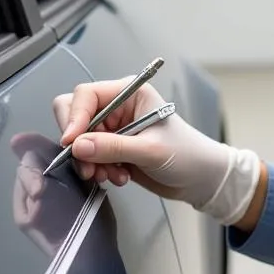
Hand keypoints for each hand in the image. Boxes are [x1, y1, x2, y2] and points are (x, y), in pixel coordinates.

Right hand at [53, 79, 260, 225]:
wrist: (201, 179)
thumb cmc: (187, 154)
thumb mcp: (150, 150)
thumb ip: (113, 147)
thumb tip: (77, 146)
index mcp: (129, 93)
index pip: (86, 95)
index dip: (75, 117)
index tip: (72, 143)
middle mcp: (118, 107)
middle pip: (76, 116)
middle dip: (79, 143)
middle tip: (88, 167)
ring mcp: (115, 128)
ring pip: (81, 141)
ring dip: (90, 162)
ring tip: (111, 176)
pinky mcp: (113, 149)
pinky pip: (90, 157)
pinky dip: (98, 169)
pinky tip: (119, 177)